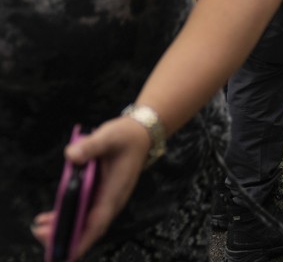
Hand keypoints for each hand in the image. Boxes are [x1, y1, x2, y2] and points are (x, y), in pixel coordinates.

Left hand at [31, 115, 156, 258]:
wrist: (139, 135)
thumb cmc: (125, 137)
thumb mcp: (109, 136)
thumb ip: (91, 145)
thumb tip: (71, 155)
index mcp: (115, 190)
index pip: (99, 220)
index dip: (83, 237)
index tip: (67, 251)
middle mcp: (111, 200)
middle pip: (89, 227)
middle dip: (67, 235)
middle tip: (41, 233)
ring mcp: (105, 199)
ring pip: (85, 222)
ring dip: (63, 228)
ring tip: (39, 228)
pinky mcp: (99, 196)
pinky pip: (82, 213)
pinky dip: (66, 218)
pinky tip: (48, 218)